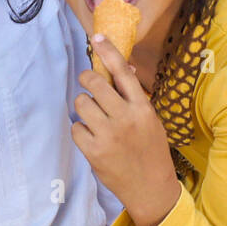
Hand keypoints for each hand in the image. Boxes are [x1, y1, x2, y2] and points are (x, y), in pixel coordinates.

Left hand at [72, 34, 179, 225]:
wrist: (151, 188)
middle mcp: (125, 118)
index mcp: (142, 107)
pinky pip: (75, 128)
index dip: (108, 52)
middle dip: (86, 79)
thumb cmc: (151, 151)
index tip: (97, 37)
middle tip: (86, 84)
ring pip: (81, 103)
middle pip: (94, 83)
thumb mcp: (150, 120)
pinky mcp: (94, 152)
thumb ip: (135, 97)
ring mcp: (109, 135)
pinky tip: (91, 137)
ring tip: (92, 116)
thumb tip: (123, 69)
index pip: (123, 73)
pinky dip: (80, 130)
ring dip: (83, 106)